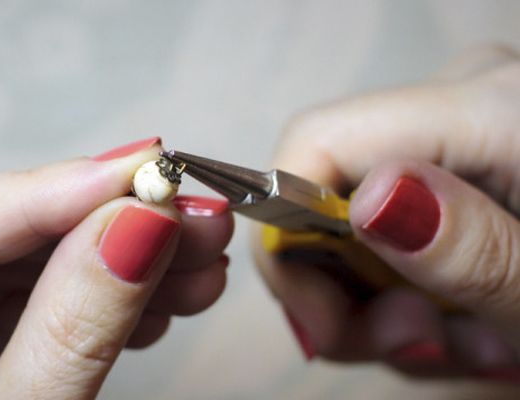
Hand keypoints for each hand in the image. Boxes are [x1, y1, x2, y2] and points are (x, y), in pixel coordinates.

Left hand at [0, 137, 232, 398]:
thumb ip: (68, 335)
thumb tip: (140, 230)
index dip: (52, 191)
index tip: (149, 170)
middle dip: (109, 220)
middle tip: (197, 218)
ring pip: (31, 253)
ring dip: (124, 256)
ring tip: (200, 266)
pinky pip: (40, 291)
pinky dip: (106, 294)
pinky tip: (161, 301)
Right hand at [253, 46, 519, 380]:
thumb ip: (479, 252)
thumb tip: (368, 199)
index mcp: (491, 108)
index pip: (316, 142)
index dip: (286, 232)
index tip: (323, 324)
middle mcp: (460, 103)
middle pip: (326, 191)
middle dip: (349, 292)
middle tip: (421, 348)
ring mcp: (459, 135)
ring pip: (352, 222)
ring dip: (392, 306)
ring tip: (478, 349)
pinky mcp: (461, 167)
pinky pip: (388, 227)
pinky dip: (415, 291)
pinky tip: (477, 322)